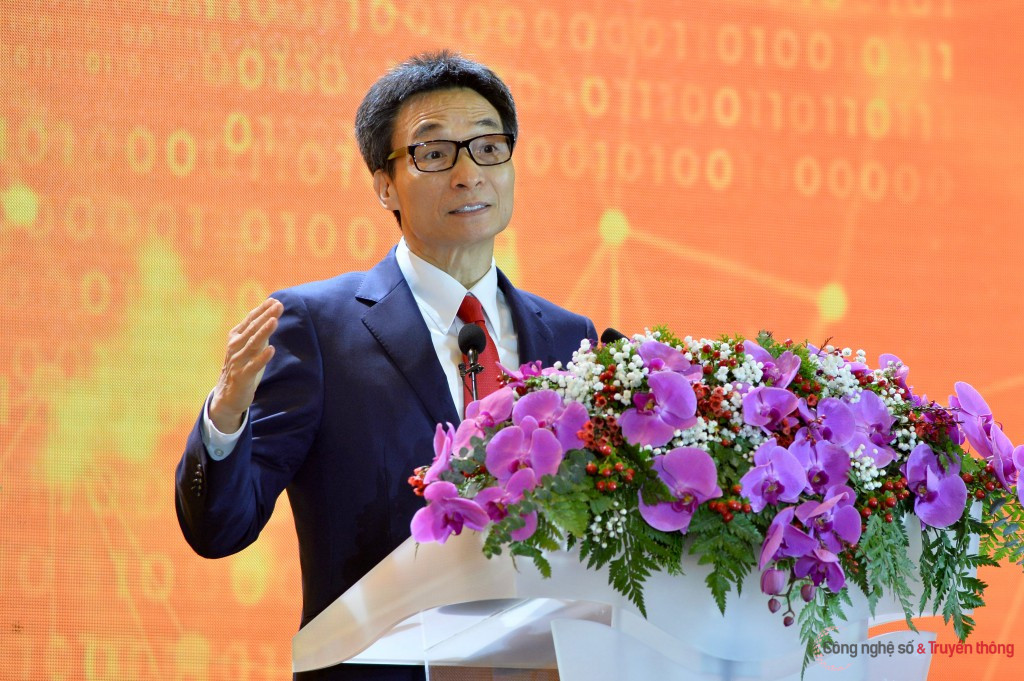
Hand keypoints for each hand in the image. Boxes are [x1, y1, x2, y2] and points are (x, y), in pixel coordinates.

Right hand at [209, 298, 283, 432]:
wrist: (227, 396)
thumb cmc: (242, 367)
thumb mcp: (249, 347)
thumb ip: (258, 332)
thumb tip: (272, 314)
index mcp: (236, 337)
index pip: (251, 320)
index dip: (262, 310)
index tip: (275, 300)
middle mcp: (235, 347)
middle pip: (253, 329)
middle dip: (266, 316)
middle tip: (278, 305)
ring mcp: (238, 362)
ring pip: (253, 344)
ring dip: (264, 332)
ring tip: (274, 321)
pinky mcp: (242, 377)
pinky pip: (253, 366)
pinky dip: (262, 358)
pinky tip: (271, 349)